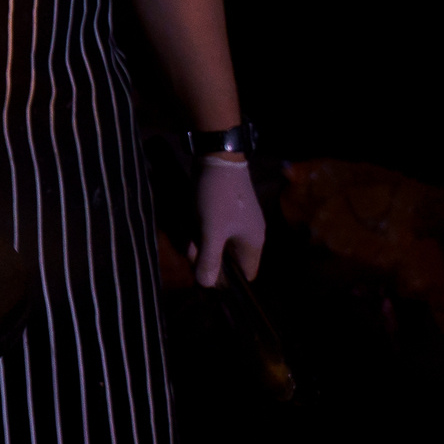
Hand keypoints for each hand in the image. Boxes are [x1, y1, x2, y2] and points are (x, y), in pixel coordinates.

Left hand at [189, 157, 263, 285]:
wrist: (217, 158)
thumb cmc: (217, 198)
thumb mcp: (210, 231)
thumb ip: (209, 259)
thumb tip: (205, 285)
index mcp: (253, 243)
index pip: (246, 274)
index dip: (228, 281)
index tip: (206, 276)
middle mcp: (250, 235)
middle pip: (230, 260)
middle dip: (208, 258)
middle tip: (191, 252)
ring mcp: (239, 221)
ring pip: (219, 244)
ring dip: (202, 243)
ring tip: (189, 235)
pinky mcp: (227, 210)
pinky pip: (214, 229)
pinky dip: (201, 230)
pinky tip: (190, 223)